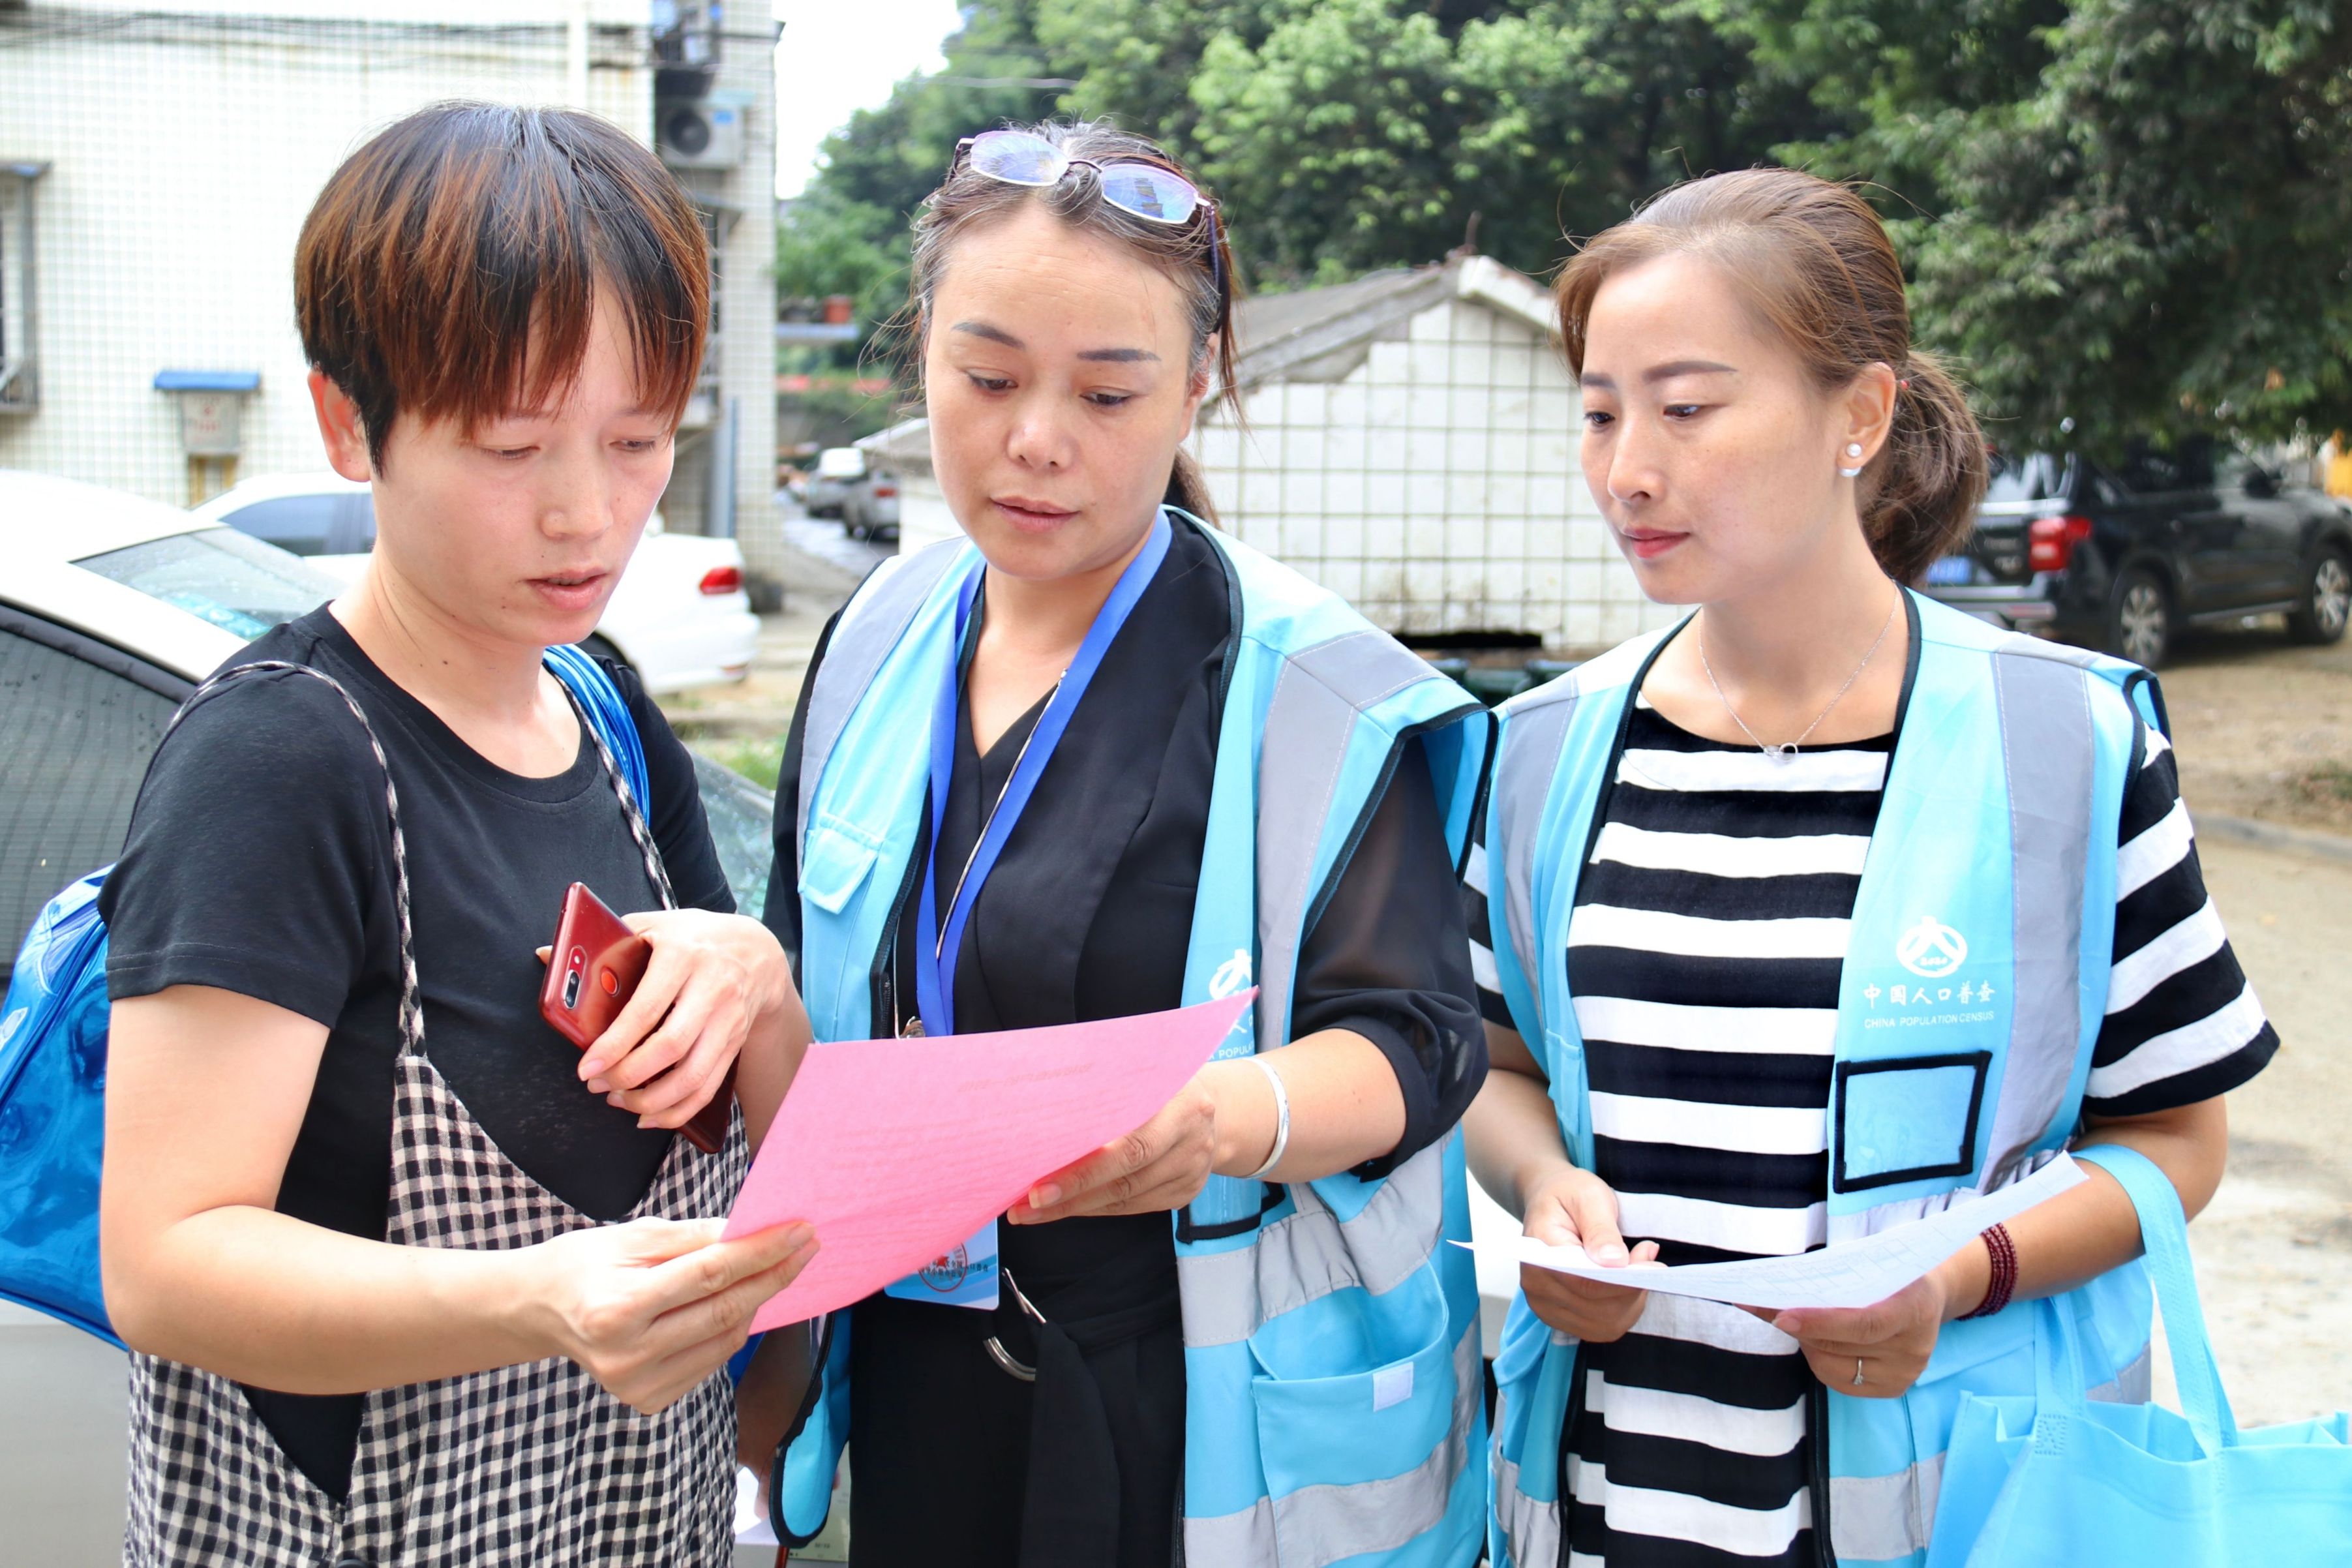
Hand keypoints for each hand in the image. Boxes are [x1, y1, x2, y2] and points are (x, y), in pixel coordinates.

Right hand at [525, 1216, 816, 1414]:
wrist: (541, 1311)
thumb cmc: (585, 1264)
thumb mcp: (632, 1236)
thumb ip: (694, 1236)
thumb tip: (751, 1230)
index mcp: (616, 1310)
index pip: (709, 1275)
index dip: (761, 1252)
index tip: (799, 1230)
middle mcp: (628, 1356)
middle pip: (724, 1311)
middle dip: (773, 1274)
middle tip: (806, 1245)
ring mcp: (638, 1386)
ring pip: (725, 1339)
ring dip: (758, 1300)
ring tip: (775, 1267)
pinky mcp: (649, 1399)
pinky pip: (711, 1359)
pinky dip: (733, 1326)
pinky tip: (741, 1300)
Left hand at [577, 910, 789, 1129]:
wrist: (756, 952)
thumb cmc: (691, 938)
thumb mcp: (652, 926)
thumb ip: (605, 941)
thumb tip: (544, 955)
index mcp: (683, 956)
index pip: (647, 1009)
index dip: (615, 1044)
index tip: (587, 1068)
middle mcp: (712, 989)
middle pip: (670, 1048)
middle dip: (627, 1076)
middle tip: (597, 1085)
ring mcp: (728, 1020)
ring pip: (692, 1076)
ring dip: (650, 1100)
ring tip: (618, 1101)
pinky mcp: (735, 1043)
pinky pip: (707, 1089)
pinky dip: (677, 1111)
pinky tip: (649, 1115)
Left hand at [1008, 1064, 1232, 1224]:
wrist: (1215, 1107)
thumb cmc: (1163, 1082)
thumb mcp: (1146, 1070)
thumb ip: (1109, 1085)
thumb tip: (1043, 1106)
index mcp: (1183, 1104)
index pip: (1129, 1146)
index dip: (1084, 1169)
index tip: (1039, 1180)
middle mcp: (1192, 1141)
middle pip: (1126, 1177)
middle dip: (1072, 1194)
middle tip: (1027, 1204)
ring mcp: (1191, 1172)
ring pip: (1126, 1198)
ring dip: (1076, 1206)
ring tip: (1033, 1211)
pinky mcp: (1184, 1194)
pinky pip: (1133, 1207)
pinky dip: (1096, 1208)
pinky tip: (1067, 1207)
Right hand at [1518, 1164, 1660, 1342]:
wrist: (1550, 1203)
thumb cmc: (1569, 1195)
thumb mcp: (1588, 1196)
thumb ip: (1601, 1229)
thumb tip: (1614, 1262)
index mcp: (1537, 1253)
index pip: (1583, 1282)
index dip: (1623, 1280)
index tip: (1652, 1264)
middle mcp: (1536, 1287)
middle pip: (1597, 1307)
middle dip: (1632, 1287)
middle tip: (1647, 1254)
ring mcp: (1546, 1306)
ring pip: (1605, 1323)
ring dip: (1631, 1300)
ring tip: (1637, 1265)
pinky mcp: (1561, 1317)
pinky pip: (1603, 1328)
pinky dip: (1624, 1309)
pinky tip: (1626, 1283)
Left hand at [1759, 1268, 1950, 1398]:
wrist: (1930, 1298)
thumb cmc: (1893, 1273)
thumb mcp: (1877, 1265)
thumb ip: (1839, 1279)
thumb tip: (1782, 1290)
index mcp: (1915, 1309)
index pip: (1863, 1324)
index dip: (1819, 1323)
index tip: (1781, 1317)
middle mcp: (1913, 1349)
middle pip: (1840, 1346)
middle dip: (1798, 1329)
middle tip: (1769, 1309)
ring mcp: (1904, 1375)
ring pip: (1832, 1368)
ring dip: (1806, 1344)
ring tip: (1798, 1322)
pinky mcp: (1892, 1390)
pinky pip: (1839, 1382)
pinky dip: (1819, 1360)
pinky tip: (1815, 1341)